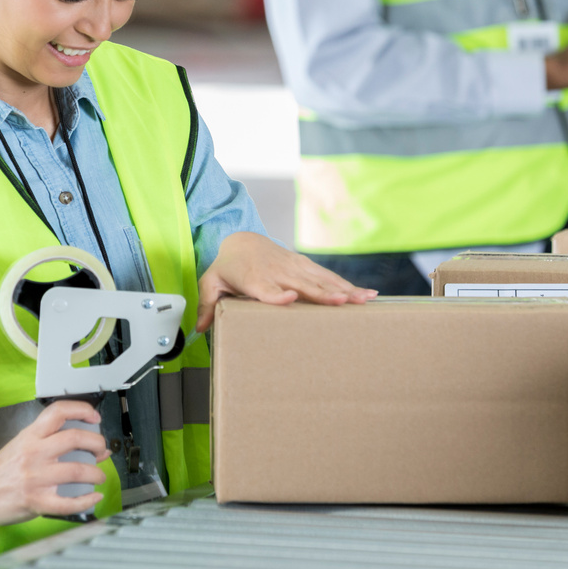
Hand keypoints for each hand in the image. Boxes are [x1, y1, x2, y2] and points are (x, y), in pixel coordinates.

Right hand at [0, 400, 110, 524]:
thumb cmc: (0, 470)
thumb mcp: (23, 446)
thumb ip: (52, 444)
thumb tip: (91, 449)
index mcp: (30, 435)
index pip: (58, 411)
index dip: (82, 410)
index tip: (94, 417)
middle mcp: (34, 452)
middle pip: (74, 438)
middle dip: (96, 443)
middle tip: (101, 450)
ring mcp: (35, 477)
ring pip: (77, 470)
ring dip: (96, 473)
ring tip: (98, 476)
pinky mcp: (35, 501)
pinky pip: (68, 502)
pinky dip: (87, 500)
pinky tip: (93, 497)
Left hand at [195, 231, 377, 331]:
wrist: (242, 239)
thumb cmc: (227, 266)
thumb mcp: (211, 282)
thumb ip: (206, 305)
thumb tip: (200, 329)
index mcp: (255, 279)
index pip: (267, 288)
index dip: (278, 294)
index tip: (289, 297)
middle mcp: (278, 272)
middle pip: (303, 285)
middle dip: (324, 294)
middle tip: (343, 303)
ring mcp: (295, 267)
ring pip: (322, 280)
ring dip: (345, 290)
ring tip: (366, 300)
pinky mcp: (306, 266)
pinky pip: (328, 277)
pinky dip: (348, 285)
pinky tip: (367, 294)